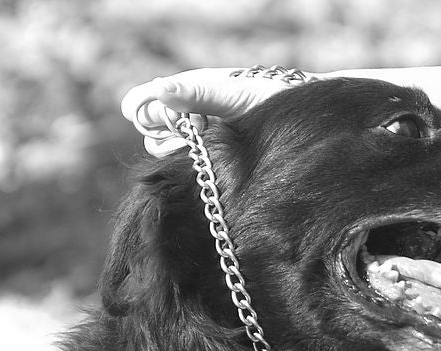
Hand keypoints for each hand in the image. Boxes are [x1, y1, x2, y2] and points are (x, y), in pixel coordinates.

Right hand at [121, 67, 314, 155]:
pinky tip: (211, 162)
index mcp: (184, 93)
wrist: (302, 122)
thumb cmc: (268, 98)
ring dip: (176, 151)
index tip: (174, 121)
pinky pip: (182, 169)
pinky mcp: (207, 161)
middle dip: (164, 135)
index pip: (139, 106)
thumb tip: (159, 91)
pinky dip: (190, 166)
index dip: (146, 115)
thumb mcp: (228, 94)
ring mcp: (195, 140)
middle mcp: (184, 116)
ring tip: (206, 145)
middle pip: (147, 132)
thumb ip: (193, 92)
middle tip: (194, 133)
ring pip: (161, 153)